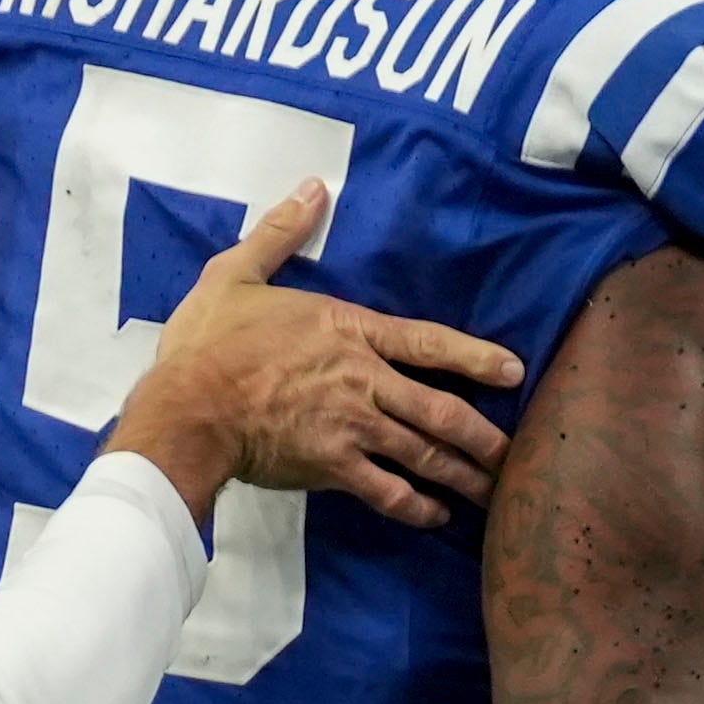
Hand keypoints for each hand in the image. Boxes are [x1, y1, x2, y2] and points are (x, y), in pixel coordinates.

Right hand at [117, 179, 523, 531]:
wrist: (188, 410)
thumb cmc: (208, 344)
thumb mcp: (237, 273)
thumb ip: (279, 232)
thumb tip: (312, 187)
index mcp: (348, 330)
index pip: (428, 341)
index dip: (476, 356)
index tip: (514, 371)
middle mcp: (363, 381)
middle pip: (442, 409)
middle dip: (483, 433)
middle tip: (515, 451)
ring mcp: (352, 428)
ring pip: (424, 453)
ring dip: (463, 474)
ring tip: (493, 491)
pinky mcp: (332, 469)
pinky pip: (388, 493)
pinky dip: (417, 507)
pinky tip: (436, 516)